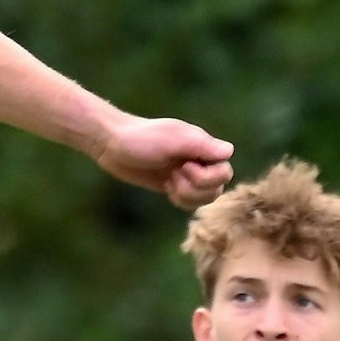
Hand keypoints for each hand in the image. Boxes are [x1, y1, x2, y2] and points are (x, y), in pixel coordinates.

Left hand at [89, 116, 233, 208]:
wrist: (111, 143)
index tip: (184, 165)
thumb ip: (201, 146)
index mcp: (202, 146)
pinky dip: (183, 201)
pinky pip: (192, 202)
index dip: (208, 176)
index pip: (225, 170)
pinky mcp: (174, 184)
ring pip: (207, 197)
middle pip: (218, 186)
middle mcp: (198, 159)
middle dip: (196, 188)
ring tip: (169, 183)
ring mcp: (186, 173)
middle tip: (173, 175)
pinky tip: (166, 189)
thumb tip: (229, 151)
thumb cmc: (140, 138)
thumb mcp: (172, 140)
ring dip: (189, 196)